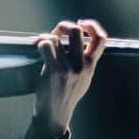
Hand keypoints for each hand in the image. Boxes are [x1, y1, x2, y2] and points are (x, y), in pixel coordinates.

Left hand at [34, 19, 106, 137]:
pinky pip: (46, 45)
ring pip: (56, 38)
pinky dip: (39, 43)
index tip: (82, 24)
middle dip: (63, 27)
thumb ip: (84, 61)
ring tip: (43, 45)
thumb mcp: (84, 79)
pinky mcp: (54, 71)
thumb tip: (79, 40)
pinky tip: (36, 49)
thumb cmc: (67, 95)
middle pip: (76, 31)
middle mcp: (81, 65)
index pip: (101, 39)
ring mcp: (68, 67)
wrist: (55, 115)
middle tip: (56, 34)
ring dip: (47, 37)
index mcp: (91, 65)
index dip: (93, 26)